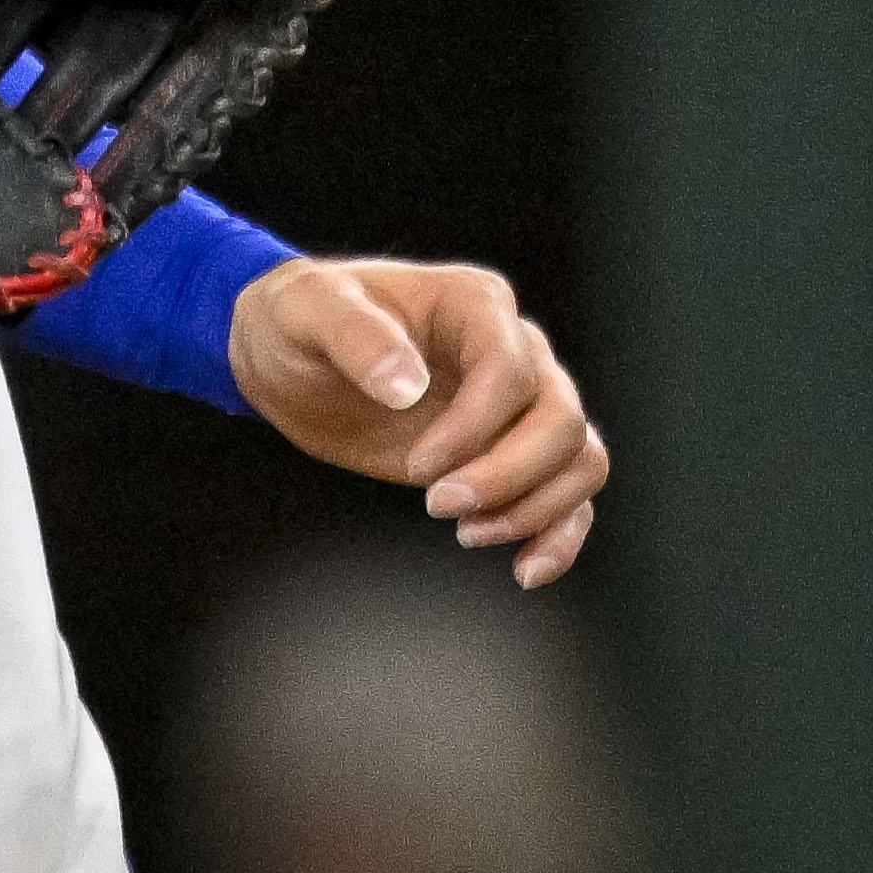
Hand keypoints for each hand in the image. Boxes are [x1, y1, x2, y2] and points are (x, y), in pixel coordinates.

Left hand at [230, 256, 606, 587]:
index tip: (416, 467)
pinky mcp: (511, 449)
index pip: (510, 369)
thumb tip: (407, 387)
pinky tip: (526, 569)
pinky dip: (561, 534)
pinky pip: (571, 490)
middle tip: (436, 506)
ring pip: (580, 457)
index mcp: (474, 303)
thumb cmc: (299, 322)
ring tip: (466, 533)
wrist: (293, 359)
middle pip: (561, 419)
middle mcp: (515, 347)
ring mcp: (521, 401)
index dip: (474, 427)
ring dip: (536, 508)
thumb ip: (352, 335)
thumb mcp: (303, 310)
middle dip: (508, 475)